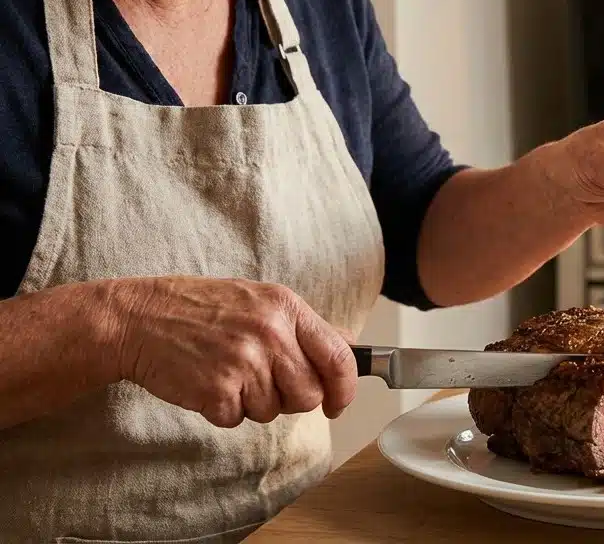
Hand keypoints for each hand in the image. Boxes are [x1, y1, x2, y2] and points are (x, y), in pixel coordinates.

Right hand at [110, 277, 357, 427]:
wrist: (137, 318)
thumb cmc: (199, 310)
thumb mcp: (259, 301)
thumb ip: (302, 327)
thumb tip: (348, 347)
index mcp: (285, 307)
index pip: (338, 357)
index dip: (345, 388)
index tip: (339, 403)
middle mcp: (270, 334)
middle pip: (309, 393)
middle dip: (291, 399)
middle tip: (262, 383)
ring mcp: (244, 363)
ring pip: (273, 411)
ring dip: (252, 403)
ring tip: (227, 373)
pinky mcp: (217, 391)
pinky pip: (237, 420)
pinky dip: (224, 410)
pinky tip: (207, 383)